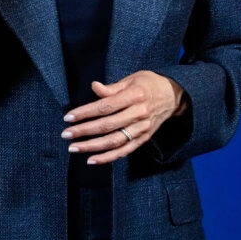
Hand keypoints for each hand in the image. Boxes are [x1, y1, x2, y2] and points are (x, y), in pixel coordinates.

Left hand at [60, 71, 185, 164]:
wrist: (174, 96)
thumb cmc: (148, 84)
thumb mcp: (131, 79)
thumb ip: (111, 87)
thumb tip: (94, 87)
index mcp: (135, 96)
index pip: (105, 106)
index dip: (85, 112)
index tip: (68, 117)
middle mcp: (139, 114)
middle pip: (108, 125)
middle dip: (84, 131)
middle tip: (66, 134)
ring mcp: (142, 129)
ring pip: (115, 141)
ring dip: (92, 147)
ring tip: (74, 148)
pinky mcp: (144, 139)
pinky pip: (124, 151)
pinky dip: (108, 157)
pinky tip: (91, 159)